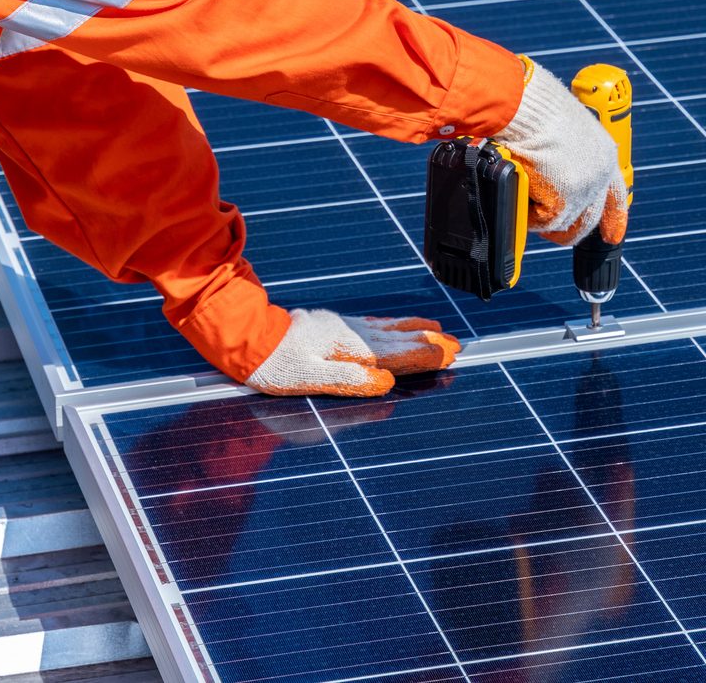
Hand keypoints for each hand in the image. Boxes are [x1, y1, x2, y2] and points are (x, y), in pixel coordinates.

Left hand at [244, 308, 460, 396]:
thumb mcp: (309, 378)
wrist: (247, 337)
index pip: (396, 356)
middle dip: (429, 343)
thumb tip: (386, 382)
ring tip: (439, 331)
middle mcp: (350, 335)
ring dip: (415, 331)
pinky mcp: (333, 324)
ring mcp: (343, 327)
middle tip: (458, 345)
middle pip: (398, 340)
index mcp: (349, 350)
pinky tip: (398, 325)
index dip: (425, 357)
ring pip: (388, 329)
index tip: (450, 355)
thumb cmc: (275, 365)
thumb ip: (349, 380)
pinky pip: (372, 323)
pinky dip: (392, 324)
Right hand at [496, 59, 627, 249]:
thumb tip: (550, 170)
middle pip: (589, 217)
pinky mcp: (565, 200)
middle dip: (569, 229)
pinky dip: (529, 215)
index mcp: (604, 152)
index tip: (613, 236)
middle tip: (549, 232)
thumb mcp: (560, 129)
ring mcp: (585, 188)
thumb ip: (565, 153)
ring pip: (563, 222)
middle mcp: (601, 172)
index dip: (614, 217)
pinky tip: (520, 196)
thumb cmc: (534, 107)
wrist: (525, 104)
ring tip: (524, 200)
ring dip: (542, 217)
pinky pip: (543, 221)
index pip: (616, 193)